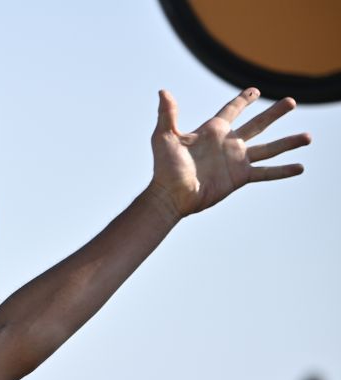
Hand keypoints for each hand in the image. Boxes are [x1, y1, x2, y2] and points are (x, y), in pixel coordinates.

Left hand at [146, 88, 309, 217]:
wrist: (171, 195)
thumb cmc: (165, 168)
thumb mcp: (164, 137)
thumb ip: (167, 114)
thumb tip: (163, 91)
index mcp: (212, 131)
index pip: (232, 110)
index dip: (243, 100)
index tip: (254, 91)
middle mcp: (228, 143)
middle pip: (258, 124)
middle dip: (274, 113)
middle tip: (291, 102)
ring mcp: (236, 160)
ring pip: (269, 148)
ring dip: (288, 142)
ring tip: (308, 136)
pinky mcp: (240, 177)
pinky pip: (266, 172)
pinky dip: (283, 171)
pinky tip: (300, 167)